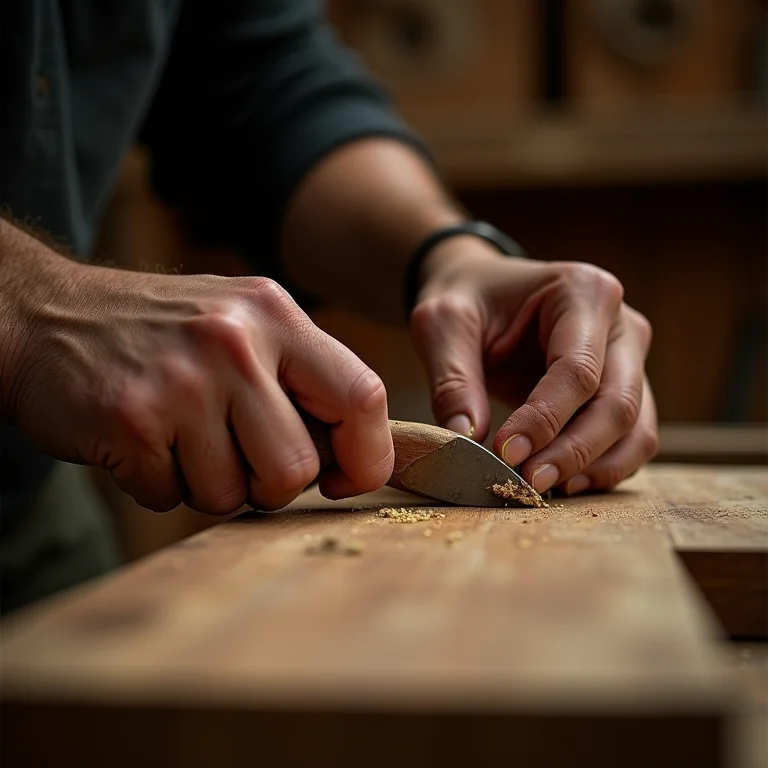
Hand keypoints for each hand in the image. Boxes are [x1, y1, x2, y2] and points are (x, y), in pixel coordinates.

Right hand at [3, 243, 392, 512]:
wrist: (48, 315)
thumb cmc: (164, 332)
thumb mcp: (244, 323)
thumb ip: (302, 379)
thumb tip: (356, 455)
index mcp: (275, 315)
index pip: (363, 397)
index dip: (367, 455)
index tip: (345, 478)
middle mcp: (234, 341)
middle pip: (297, 468)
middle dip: (271, 484)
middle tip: (236, 456)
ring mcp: (180, 380)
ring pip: (233, 494)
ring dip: (209, 484)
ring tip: (180, 437)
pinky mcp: (129, 419)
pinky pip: (172, 497)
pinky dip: (160, 484)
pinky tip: (142, 440)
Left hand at [409, 239, 657, 494]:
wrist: (481, 294)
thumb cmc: (465, 300)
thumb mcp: (442, 325)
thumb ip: (452, 379)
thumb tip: (465, 438)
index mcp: (584, 292)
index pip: (577, 370)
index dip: (544, 419)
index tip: (505, 452)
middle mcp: (622, 325)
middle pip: (617, 403)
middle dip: (572, 452)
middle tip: (525, 482)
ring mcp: (631, 359)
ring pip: (634, 428)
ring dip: (593, 467)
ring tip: (542, 488)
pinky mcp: (626, 389)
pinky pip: (631, 439)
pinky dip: (603, 468)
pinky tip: (563, 483)